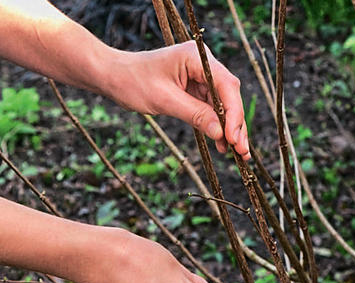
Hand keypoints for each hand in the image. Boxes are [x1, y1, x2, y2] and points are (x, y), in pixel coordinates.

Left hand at [107, 41, 249, 159]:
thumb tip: (221, 134)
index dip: (233, 113)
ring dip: (230, 129)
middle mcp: (204, 64)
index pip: (226, 85)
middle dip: (236, 124)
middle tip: (242, 151)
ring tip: (237, 153)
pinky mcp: (196, 89)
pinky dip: (218, 126)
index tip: (233, 138)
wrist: (113, 76)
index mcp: (196, 57)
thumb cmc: (133, 82)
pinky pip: (212, 109)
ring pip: (224, 105)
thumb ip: (195, 115)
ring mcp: (201, 76)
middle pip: (230, 96)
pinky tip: (223, 144)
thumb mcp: (165, 100)